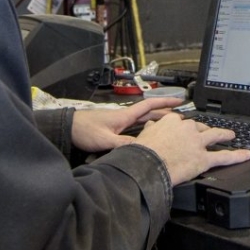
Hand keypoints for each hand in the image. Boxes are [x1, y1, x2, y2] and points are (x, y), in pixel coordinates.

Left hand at [69, 98, 183, 152]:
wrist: (68, 128)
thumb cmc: (84, 130)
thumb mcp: (105, 139)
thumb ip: (123, 143)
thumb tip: (143, 148)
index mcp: (125, 116)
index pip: (149, 106)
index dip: (165, 102)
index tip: (179, 101)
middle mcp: (124, 116)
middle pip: (149, 112)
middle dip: (165, 112)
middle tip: (180, 116)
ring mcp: (120, 121)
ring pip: (143, 119)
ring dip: (156, 120)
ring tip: (170, 125)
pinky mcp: (114, 128)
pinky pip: (135, 126)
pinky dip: (145, 128)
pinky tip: (149, 134)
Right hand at [133, 113, 249, 185]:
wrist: (146, 167)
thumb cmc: (142, 154)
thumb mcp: (143, 136)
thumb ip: (151, 129)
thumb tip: (152, 126)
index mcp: (172, 121)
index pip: (182, 122)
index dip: (184, 128)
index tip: (185, 130)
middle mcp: (187, 129)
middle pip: (199, 127)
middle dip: (204, 130)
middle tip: (207, 133)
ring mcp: (197, 143)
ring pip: (215, 136)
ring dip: (224, 135)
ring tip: (231, 135)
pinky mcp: (203, 159)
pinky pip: (223, 157)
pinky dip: (237, 156)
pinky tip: (246, 155)